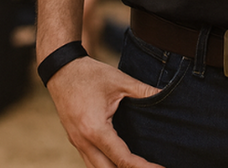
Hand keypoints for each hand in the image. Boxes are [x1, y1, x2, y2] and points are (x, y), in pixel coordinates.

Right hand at [46, 56, 164, 167]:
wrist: (62, 70)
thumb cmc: (90, 74)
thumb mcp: (120, 80)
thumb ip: (144, 91)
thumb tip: (165, 94)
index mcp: (95, 130)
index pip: (122, 158)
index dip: (142, 167)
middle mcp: (83, 142)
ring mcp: (77, 143)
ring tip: (137, 167)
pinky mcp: (75, 140)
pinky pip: (90, 161)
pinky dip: (105, 165)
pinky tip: (119, 161)